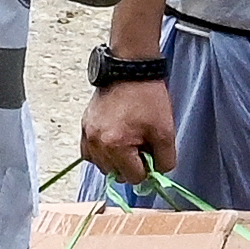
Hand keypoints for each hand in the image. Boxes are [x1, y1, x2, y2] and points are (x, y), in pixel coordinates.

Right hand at [80, 72, 175, 187]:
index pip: (134, 178)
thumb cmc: (148, 99)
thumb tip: (157, 175)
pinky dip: (102, 152)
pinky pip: (89, 153)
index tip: (151, 152)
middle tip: (140, 143)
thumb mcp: (166, 132)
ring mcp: (87, 136)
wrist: (130, 71)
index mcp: (116, 146)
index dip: (147, 168)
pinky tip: (114, 140)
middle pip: (117, 174)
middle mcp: (97, 144)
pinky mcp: (84, 127)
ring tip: (127, 140)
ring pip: (102, 166)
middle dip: (131, 164)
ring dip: (116, 160)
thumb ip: (164, 161)